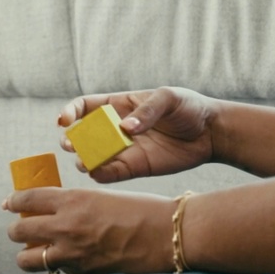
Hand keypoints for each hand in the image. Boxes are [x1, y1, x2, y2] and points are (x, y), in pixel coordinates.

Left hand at [4, 188, 176, 273]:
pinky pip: (57, 271)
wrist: (169, 236)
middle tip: (20, 231)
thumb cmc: (142, 210)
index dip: (13, 201)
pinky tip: (69, 261)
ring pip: (27, 259)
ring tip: (35, 253)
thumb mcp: (102, 197)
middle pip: (18, 231)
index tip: (8, 204)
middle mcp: (67, 226)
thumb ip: (75, 205)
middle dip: (16, 231)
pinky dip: (58, 267)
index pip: (27, 198)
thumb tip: (52, 212)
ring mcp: (73, 253)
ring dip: (28, 255)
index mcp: (73, 199)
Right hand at [58, 87, 219, 182]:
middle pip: (82, 134)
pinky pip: (111, 173)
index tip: (63, 121)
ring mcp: (123, 149)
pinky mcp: (134, 168)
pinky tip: (98, 173)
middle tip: (70, 145)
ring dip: (83, 159)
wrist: (211, 132)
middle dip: (71, 140)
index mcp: (118, 105)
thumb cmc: (189, 107)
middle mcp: (115, 128)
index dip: (69, 112)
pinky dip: (100, 175)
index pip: (84, 107)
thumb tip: (125, 128)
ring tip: (85, 162)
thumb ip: (147, 111)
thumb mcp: (169, 98)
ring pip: (93, 156)